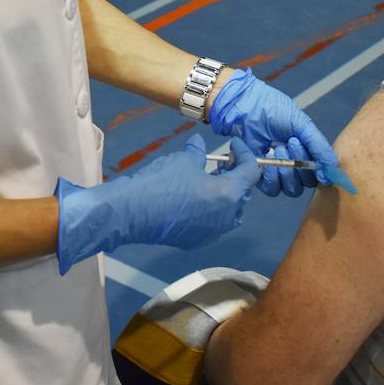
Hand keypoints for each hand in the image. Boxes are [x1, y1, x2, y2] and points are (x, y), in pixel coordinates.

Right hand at [55, 135, 259, 273]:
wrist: (132, 213)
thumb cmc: (161, 182)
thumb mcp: (183, 160)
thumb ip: (198, 153)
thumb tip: (199, 143)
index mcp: (228, 194)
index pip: (251, 172)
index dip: (245, 154)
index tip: (234, 145)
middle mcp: (227, 217)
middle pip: (243, 193)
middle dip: (236, 175)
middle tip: (222, 161)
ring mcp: (213, 232)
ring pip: (230, 212)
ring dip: (226, 194)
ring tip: (209, 179)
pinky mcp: (197, 240)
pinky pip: (214, 223)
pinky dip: (211, 209)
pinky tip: (195, 198)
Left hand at [208, 69, 340, 196]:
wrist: (243, 106)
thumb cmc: (272, 109)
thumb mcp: (300, 123)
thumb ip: (318, 145)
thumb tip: (334, 169)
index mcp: (306, 151)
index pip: (320, 173)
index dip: (320, 171)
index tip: (315, 162)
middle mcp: (294, 164)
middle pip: (307, 183)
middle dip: (301, 165)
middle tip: (290, 142)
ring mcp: (277, 172)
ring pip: (291, 189)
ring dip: (287, 171)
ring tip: (277, 148)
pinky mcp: (259, 176)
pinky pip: (272, 189)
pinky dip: (271, 177)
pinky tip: (266, 159)